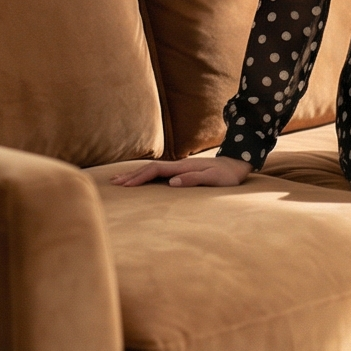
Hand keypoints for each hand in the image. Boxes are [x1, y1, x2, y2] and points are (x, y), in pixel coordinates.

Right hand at [109, 156, 252, 187]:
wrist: (237, 165)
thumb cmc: (227, 176)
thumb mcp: (213, 179)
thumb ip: (194, 179)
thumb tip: (172, 182)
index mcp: (183, 167)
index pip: (155, 171)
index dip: (139, 177)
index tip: (125, 186)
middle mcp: (179, 165)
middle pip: (149, 168)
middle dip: (131, 175)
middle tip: (113, 183)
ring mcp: (179, 167)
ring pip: (153, 169)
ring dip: (136, 174)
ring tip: (120, 180)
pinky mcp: (182, 171)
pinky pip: (159, 173)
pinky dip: (146, 175)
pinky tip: (141, 178)